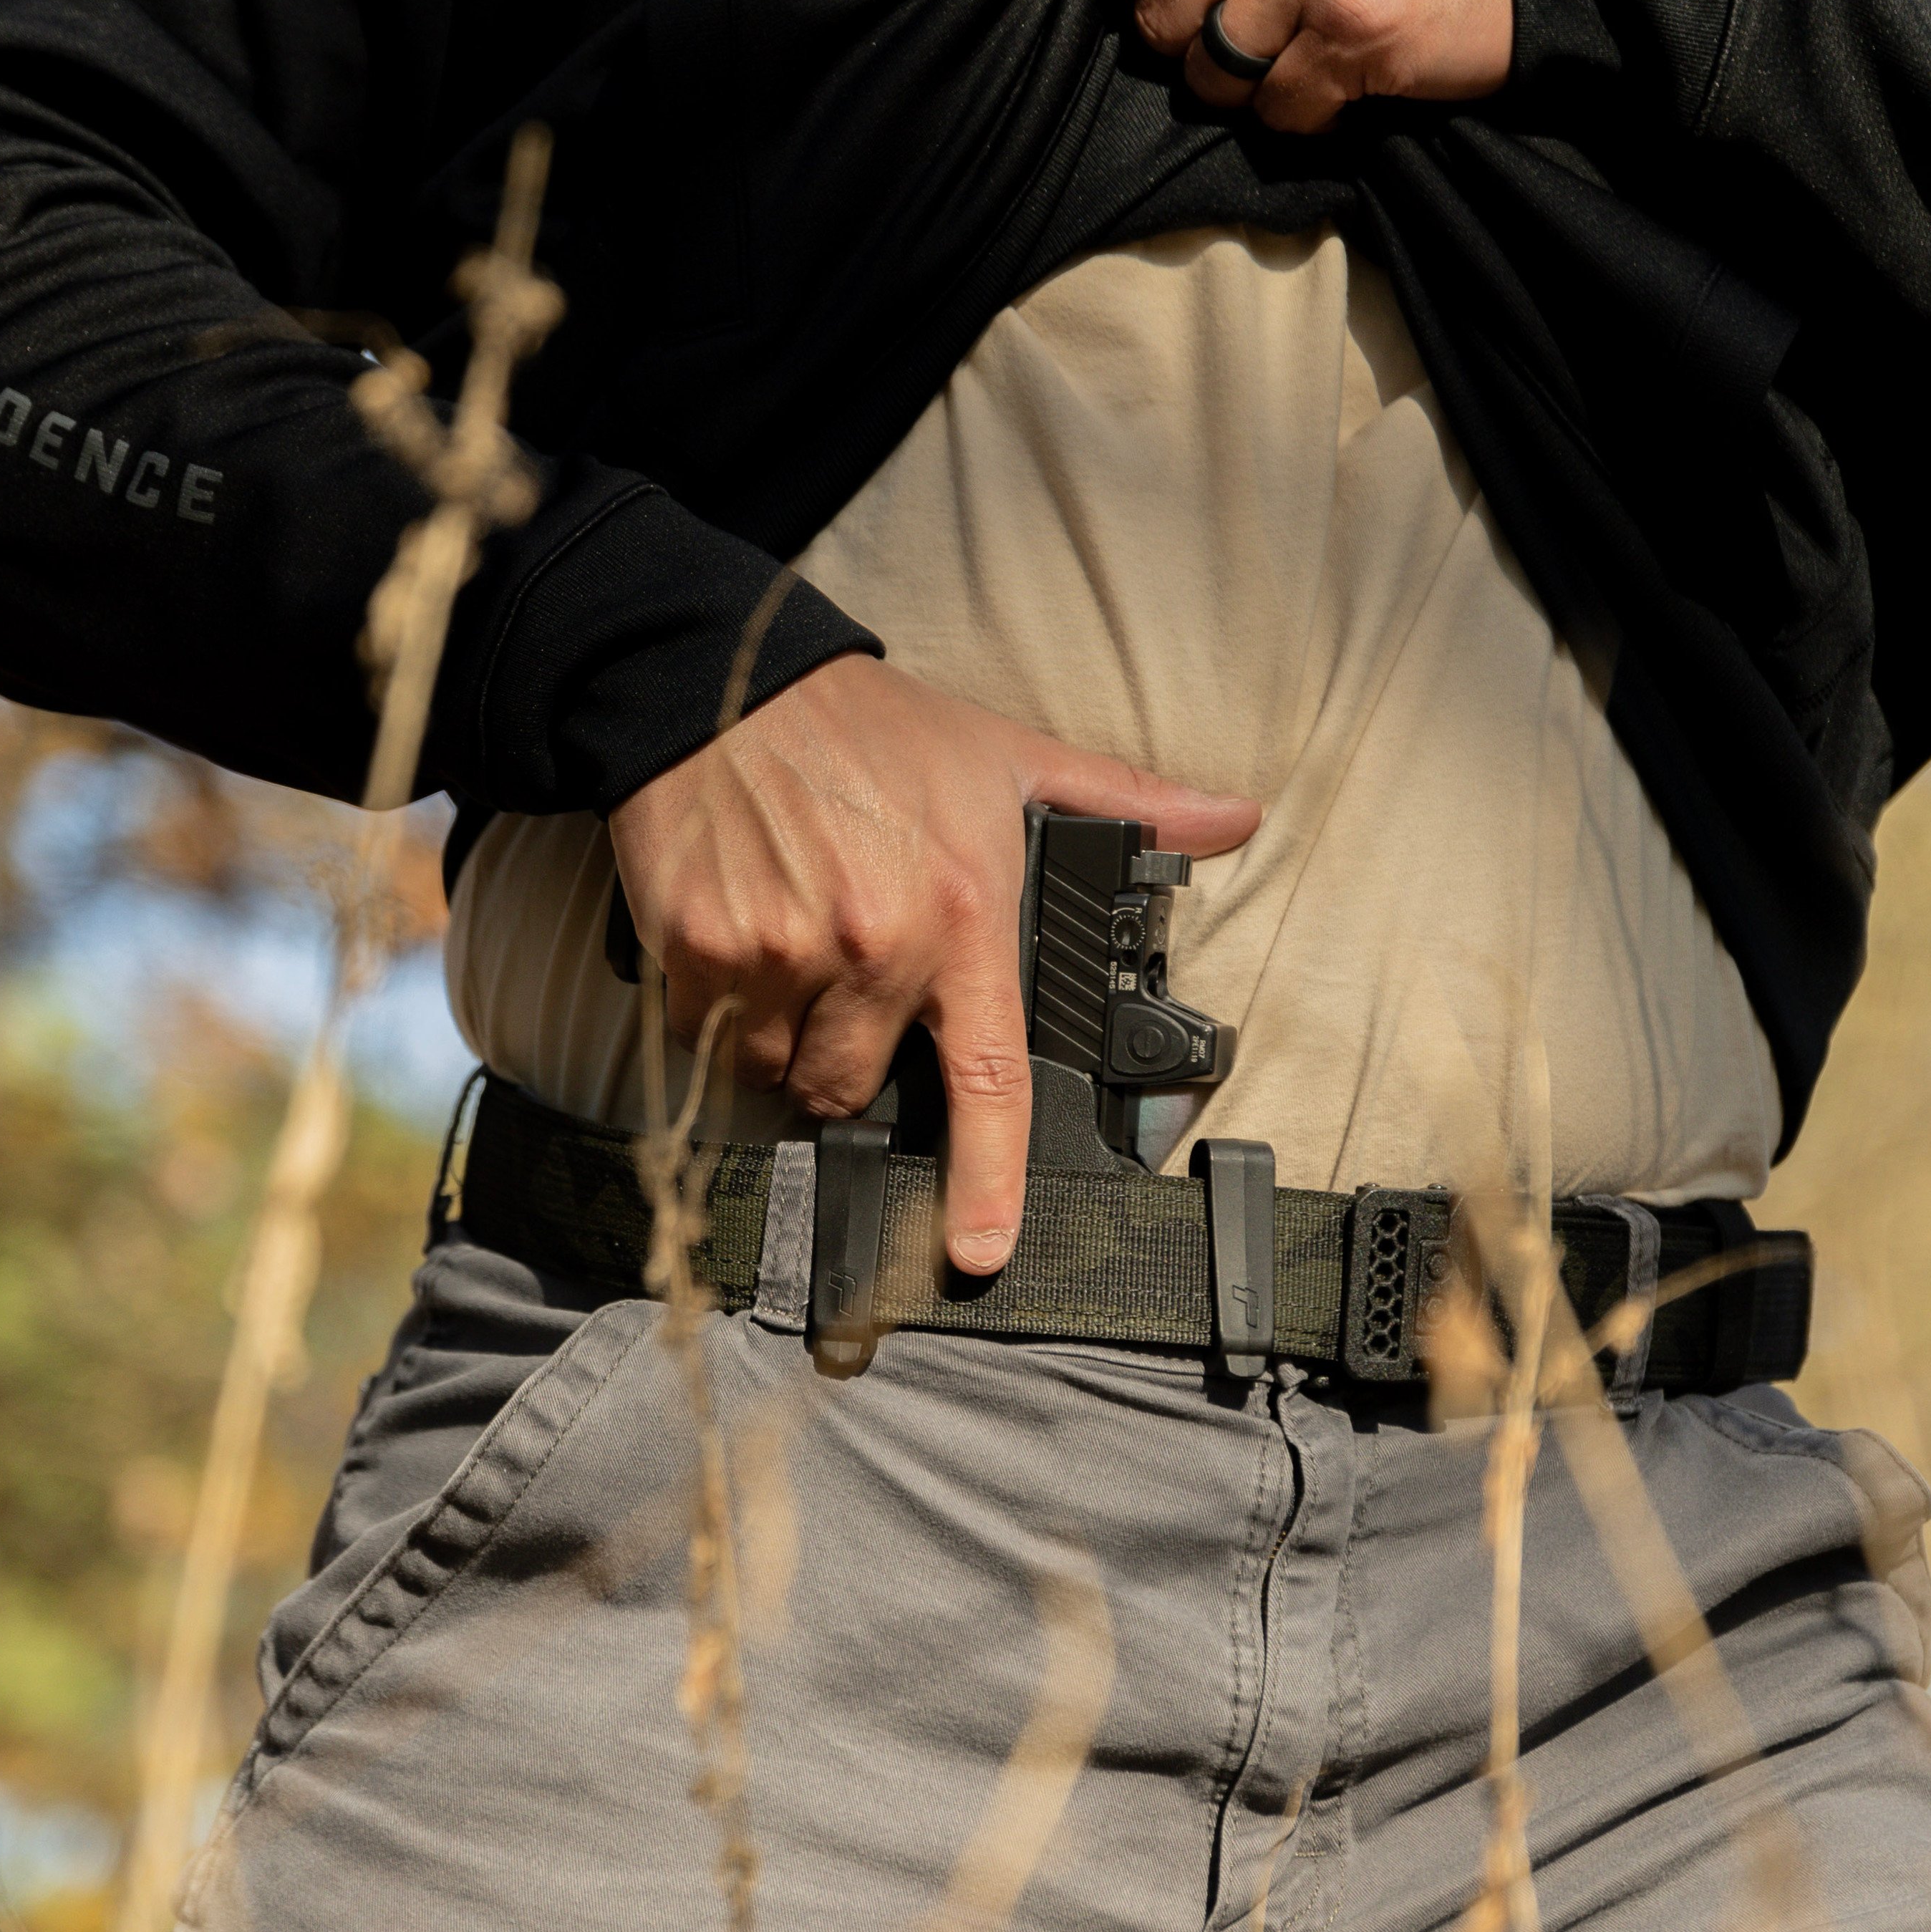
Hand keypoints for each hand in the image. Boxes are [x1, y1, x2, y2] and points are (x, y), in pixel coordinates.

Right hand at [608, 656, 1260, 1275]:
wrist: (717, 679)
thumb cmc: (870, 726)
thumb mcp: (1009, 755)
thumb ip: (1125, 801)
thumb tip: (1233, 818)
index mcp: (961, 917)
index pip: (989, 1079)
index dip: (986, 1183)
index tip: (980, 1252)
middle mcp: (873, 949)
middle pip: (854, 1089)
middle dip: (853, 1063)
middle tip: (850, 984)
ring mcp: (780, 956)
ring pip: (778, 1072)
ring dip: (783, 1043)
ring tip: (793, 949)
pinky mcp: (697, 952)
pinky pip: (707, 1037)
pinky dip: (719, 1010)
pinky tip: (739, 935)